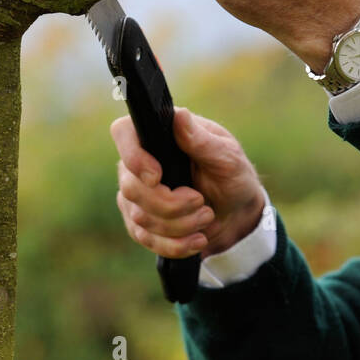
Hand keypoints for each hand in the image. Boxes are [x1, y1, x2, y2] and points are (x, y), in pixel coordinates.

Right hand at [112, 107, 265, 258]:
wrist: (236, 213)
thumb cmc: (232, 175)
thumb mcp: (226, 156)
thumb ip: (202, 140)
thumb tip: (179, 116)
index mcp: (159, 135)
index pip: (123, 133)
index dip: (133, 157)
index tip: (158, 177)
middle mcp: (140, 161)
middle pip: (131, 187)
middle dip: (171, 205)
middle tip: (201, 202)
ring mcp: (136, 193)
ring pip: (139, 216)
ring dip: (180, 225)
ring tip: (206, 216)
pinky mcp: (139, 221)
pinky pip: (144, 237)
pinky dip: (175, 243)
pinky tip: (198, 239)